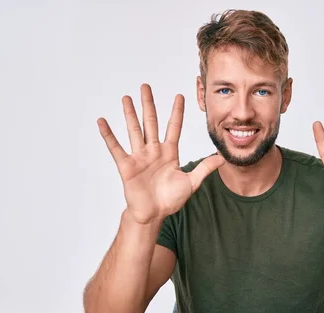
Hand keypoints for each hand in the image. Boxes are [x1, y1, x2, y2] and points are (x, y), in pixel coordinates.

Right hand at [98, 84, 224, 223]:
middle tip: (145, 86)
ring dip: (130, 114)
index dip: (176, 112)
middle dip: (149, 104)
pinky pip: (116, 147)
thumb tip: (221, 158)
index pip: (174, 127)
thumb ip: (204, 168)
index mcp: (169, 153)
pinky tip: (102, 122)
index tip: (179, 96)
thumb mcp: (191, 182)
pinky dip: (108, 135)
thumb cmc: (170, 199)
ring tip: (126, 98)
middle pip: (151, 123)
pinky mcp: (127, 166)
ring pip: (134, 130)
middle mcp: (154, 151)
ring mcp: (140, 157)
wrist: (153, 214)